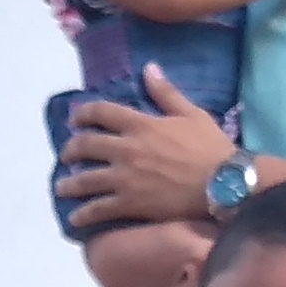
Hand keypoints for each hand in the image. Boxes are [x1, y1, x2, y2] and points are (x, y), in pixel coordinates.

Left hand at [57, 71, 229, 228]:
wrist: (224, 184)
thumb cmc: (211, 147)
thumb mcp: (192, 113)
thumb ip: (166, 92)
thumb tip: (149, 68)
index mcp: (140, 124)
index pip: (102, 112)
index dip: (84, 113)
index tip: (75, 119)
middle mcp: (126, 149)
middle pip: (86, 145)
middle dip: (71, 149)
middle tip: (66, 154)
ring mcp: (125, 178)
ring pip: (86, 179)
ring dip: (69, 183)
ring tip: (61, 187)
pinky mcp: (130, 204)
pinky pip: (99, 209)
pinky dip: (83, 214)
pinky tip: (75, 218)